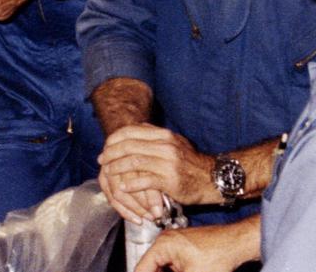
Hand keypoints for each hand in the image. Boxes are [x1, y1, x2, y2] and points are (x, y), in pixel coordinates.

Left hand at [99, 124, 215, 220]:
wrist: (212, 178)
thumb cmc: (190, 162)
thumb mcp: (174, 141)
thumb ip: (154, 135)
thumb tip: (134, 127)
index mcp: (163, 134)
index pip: (131, 131)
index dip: (114, 139)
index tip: (105, 147)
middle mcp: (164, 145)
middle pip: (128, 146)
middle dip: (111, 153)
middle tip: (102, 161)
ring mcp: (167, 162)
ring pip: (133, 162)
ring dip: (117, 168)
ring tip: (109, 173)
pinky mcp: (169, 180)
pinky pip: (144, 180)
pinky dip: (131, 184)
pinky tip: (123, 187)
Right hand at [134, 221, 259, 271]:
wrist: (237, 244)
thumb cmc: (218, 254)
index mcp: (163, 244)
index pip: (142, 267)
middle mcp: (166, 241)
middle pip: (152, 267)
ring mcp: (175, 244)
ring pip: (162, 267)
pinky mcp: (184, 249)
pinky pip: (171, 264)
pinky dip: (172, 271)